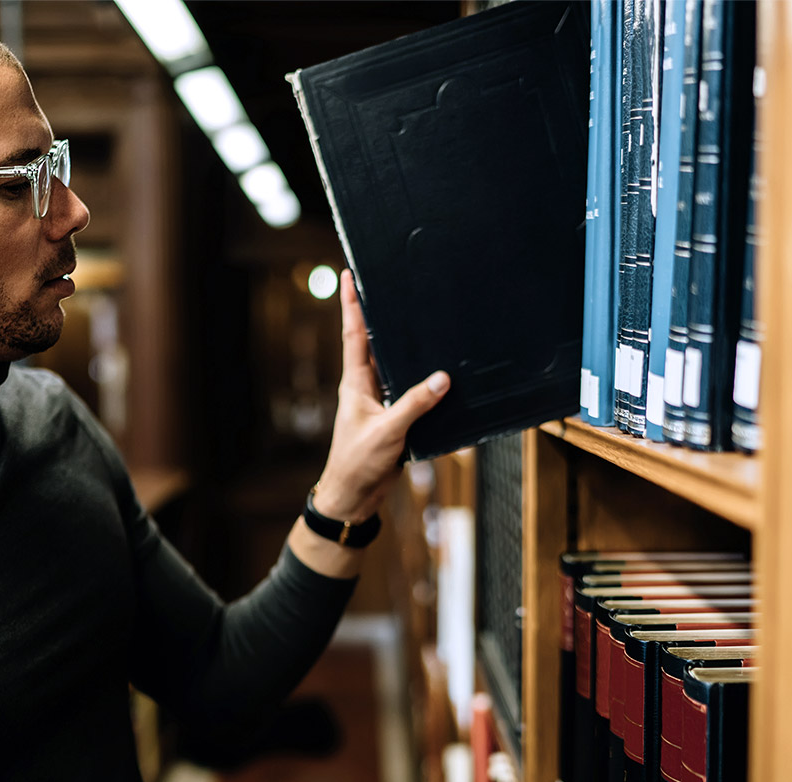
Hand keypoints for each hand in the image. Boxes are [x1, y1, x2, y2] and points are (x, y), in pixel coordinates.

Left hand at [312, 269, 449, 522]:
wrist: (354, 496)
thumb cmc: (358, 462)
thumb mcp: (388, 431)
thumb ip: (415, 404)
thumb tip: (443, 378)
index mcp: (356, 382)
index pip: (354, 334)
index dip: (351, 304)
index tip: (348, 275)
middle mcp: (366, 387)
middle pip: (374, 343)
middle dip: (380, 315)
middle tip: (388, 285)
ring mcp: (379, 402)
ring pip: (395, 367)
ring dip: (404, 348)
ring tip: (419, 320)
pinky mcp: (393, 418)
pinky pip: (409, 392)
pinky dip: (422, 381)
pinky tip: (439, 374)